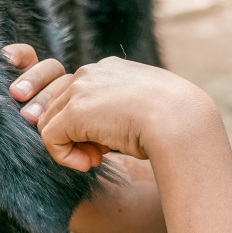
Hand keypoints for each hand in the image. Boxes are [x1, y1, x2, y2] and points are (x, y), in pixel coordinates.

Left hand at [4, 49, 213, 170]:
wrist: (181, 120)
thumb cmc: (173, 120)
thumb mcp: (143, 108)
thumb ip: (118, 111)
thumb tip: (103, 133)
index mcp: (109, 68)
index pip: (77, 94)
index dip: (85, 123)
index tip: (105, 143)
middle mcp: (91, 72)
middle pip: (58, 107)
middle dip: (75, 135)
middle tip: (99, 155)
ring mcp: (80, 89)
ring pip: (50, 122)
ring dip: (70, 147)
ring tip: (97, 159)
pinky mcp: (74, 112)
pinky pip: (50, 139)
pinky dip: (65, 157)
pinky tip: (91, 164)